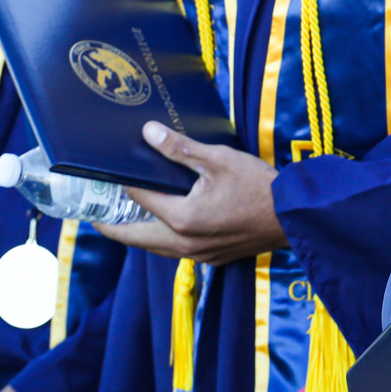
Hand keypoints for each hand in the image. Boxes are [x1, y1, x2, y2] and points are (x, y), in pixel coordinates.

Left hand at [97, 122, 284, 265]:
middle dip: (115, 229)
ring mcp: (201, 255)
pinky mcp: (214, 259)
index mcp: (183, 219)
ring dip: (139, 238)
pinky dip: (163, 241)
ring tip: (124, 224)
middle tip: (96, 219)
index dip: (123, 185)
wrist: (294, 217)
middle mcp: (186, 244)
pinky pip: (178, 252)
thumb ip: (180, 148)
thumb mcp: (218, 159)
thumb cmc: (258, 185)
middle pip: (138, 239)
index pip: (141, 199)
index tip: (107, 175)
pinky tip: (165, 229)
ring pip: (158, 249)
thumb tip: (148, 133)